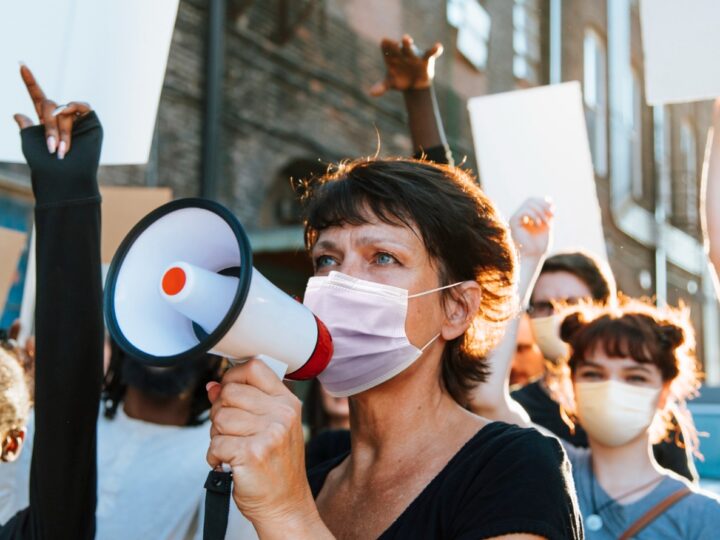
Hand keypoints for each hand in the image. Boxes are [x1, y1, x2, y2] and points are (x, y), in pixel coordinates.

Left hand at [13, 65, 90, 158]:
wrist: (67, 178)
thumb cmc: (46, 165)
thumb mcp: (29, 143)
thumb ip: (25, 126)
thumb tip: (18, 113)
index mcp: (45, 121)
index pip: (38, 97)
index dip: (30, 82)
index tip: (21, 65)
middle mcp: (62, 118)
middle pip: (49, 106)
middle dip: (48, 126)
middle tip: (52, 148)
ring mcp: (77, 120)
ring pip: (64, 111)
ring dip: (62, 131)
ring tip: (63, 150)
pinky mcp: (91, 123)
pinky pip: (82, 106)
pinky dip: (74, 107)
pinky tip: (69, 115)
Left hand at [207, 359, 317, 530]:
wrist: (285, 504)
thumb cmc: (275, 466)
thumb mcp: (268, 427)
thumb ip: (243, 402)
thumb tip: (213, 386)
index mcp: (287, 402)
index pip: (253, 367)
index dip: (232, 377)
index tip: (229, 392)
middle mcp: (282, 414)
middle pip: (230, 392)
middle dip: (220, 412)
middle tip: (233, 432)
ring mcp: (270, 433)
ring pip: (219, 418)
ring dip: (217, 436)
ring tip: (233, 449)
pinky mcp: (253, 453)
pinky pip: (215, 444)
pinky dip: (215, 457)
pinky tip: (230, 463)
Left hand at [370, 35, 442, 95]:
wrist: (414, 85)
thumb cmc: (400, 80)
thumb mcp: (390, 83)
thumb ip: (381, 86)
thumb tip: (371, 93)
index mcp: (391, 56)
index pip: (386, 48)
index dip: (385, 46)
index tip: (384, 43)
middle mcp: (402, 52)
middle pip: (397, 46)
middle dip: (395, 44)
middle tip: (393, 43)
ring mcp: (414, 55)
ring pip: (410, 48)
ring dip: (408, 44)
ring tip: (406, 39)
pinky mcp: (426, 58)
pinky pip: (431, 53)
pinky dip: (435, 49)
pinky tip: (438, 47)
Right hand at [509, 197, 553, 259]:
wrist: (533, 257)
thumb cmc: (539, 245)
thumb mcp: (547, 225)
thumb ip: (547, 213)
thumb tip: (549, 199)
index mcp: (526, 216)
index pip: (534, 201)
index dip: (544, 202)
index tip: (553, 213)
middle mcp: (519, 216)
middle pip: (530, 200)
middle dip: (543, 205)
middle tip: (551, 216)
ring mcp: (515, 218)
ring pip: (528, 204)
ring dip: (540, 212)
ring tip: (545, 223)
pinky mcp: (513, 222)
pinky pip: (524, 211)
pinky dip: (534, 215)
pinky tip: (538, 224)